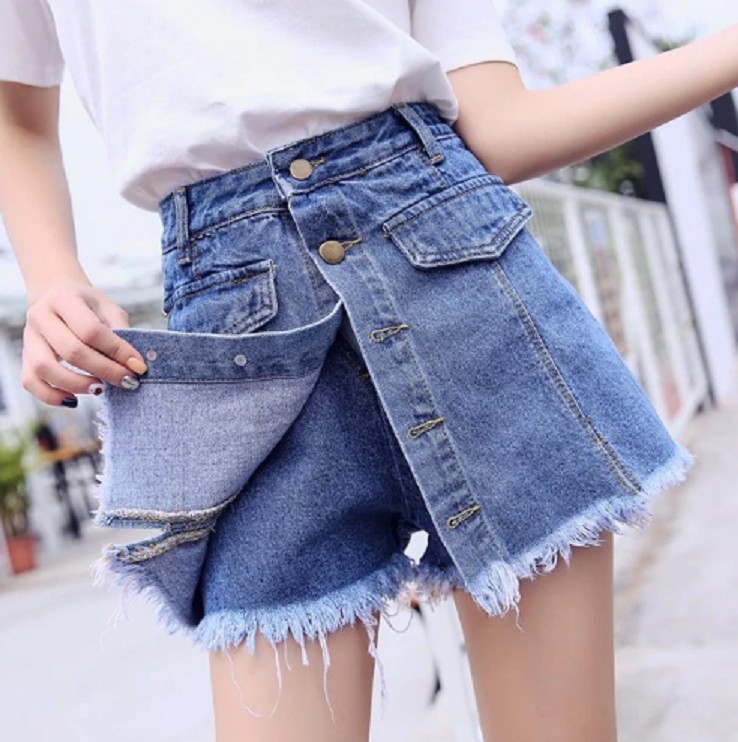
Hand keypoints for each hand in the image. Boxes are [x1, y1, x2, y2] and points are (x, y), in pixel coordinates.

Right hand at [21, 279, 148, 407]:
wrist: (55, 295)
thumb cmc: (87, 305)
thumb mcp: (107, 307)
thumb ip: (120, 329)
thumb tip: (133, 362)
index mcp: (64, 299)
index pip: (91, 330)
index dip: (117, 351)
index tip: (138, 366)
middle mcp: (41, 316)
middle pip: (71, 351)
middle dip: (105, 371)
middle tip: (127, 381)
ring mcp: (29, 338)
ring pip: (45, 368)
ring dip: (77, 384)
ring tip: (101, 388)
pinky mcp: (25, 356)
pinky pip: (30, 382)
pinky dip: (51, 396)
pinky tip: (74, 400)